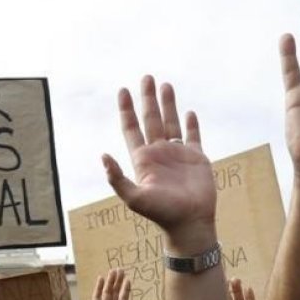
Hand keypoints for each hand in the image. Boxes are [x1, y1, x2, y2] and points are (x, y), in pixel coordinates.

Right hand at [90, 269, 146, 299]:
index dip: (125, 290)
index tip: (128, 279)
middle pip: (114, 293)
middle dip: (117, 282)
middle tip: (120, 270)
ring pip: (107, 293)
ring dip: (110, 282)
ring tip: (113, 270)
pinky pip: (97, 298)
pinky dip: (98, 289)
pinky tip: (101, 279)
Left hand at [101, 76, 215, 245]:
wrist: (190, 222)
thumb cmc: (162, 213)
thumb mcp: (135, 197)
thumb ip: (117, 178)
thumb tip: (103, 156)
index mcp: (142, 159)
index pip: (131, 128)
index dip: (126, 110)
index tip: (123, 90)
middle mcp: (158, 154)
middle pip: (151, 119)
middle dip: (147, 99)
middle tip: (146, 77)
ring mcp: (177, 155)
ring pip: (171, 123)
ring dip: (168, 104)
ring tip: (165, 84)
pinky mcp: (197, 158)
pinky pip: (193, 136)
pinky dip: (191, 124)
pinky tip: (189, 112)